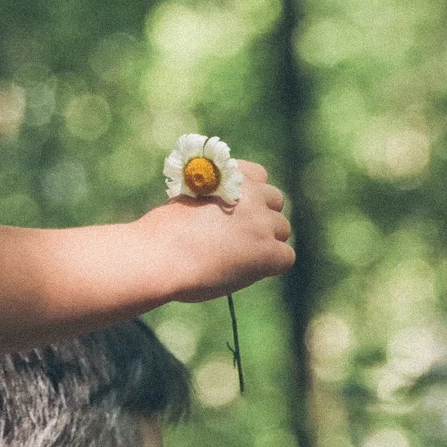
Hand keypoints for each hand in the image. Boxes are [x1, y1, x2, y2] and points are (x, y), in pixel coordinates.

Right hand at [141, 161, 294, 302]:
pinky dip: (271, 265)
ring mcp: (261, 223)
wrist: (160, 255)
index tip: (238, 209)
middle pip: (276, 201)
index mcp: (229, 176)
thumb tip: (227, 219)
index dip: (251, 194)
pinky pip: (286, 257)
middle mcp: (251, 194)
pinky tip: (249, 271)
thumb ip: (214, 201)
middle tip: (243, 236)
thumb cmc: (162, 233)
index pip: (259, 175)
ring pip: (282, 229)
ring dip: (267, 241)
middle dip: (262, 217)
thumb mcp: (188, 199)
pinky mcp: (268, 251)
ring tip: (241, 257)